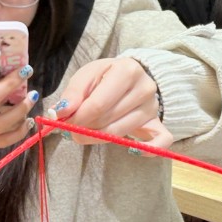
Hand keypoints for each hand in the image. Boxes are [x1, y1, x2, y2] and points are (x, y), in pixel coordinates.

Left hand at [52, 57, 171, 148]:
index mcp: (127, 71)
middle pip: (108, 120)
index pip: (98, 105)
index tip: (64, 122)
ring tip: (88, 131)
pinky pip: (162, 141)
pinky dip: (148, 149)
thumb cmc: (106, 76)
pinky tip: (132, 150)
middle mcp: (145, 88)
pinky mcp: (159, 123)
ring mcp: (154, 108)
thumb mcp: (87, 75)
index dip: (77, 118)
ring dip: (99, 137)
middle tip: (72, 129)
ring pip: (121, 133)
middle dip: (84, 128)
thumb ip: (73, 94)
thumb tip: (59, 113)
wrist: (131, 75)